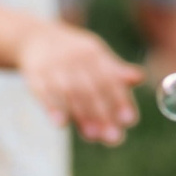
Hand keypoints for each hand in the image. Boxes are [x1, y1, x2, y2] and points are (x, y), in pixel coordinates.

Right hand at [17, 22, 142, 144]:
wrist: (34, 38)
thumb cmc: (73, 53)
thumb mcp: (94, 56)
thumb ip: (114, 71)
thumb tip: (141, 77)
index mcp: (93, 53)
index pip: (110, 78)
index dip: (120, 99)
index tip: (130, 120)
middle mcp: (75, 58)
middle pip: (91, 88)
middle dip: (103, 113)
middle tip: (114, 138)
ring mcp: (54, 66)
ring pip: (70, 92)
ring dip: (82, 115)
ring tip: (93, 137)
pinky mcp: (35, 76)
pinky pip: (45, 92)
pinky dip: (53, 108)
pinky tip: (61, 124)